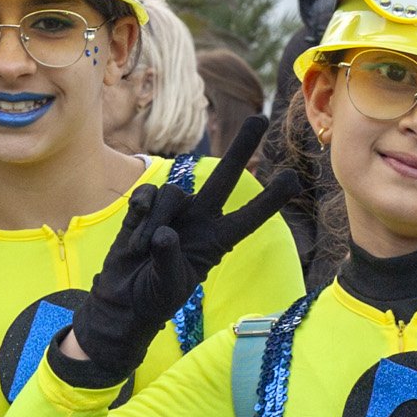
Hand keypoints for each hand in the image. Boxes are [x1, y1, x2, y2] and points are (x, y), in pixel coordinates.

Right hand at [60, 116, 297, 387]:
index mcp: (217, 241)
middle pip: (224, 178)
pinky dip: (141, 210)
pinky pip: (149, 194)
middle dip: (241, 148)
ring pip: (174, 192)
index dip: (270, 199)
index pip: (249, 217)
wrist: (123, 299)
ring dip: (158, 218)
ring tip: (145, 250)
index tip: (293, 180)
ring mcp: (174, 212)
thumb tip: (166, 234)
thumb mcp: (169, 285)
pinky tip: (136, 234)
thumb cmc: (154, 298)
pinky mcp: (146, 208)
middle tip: (260, 117)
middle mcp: (200, 219)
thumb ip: (168, 259)